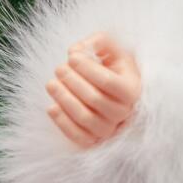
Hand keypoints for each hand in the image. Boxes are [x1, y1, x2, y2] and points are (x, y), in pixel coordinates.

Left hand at [45, 32, 140, 147]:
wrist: (113, 90)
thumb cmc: (111, 66)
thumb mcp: (111, 48)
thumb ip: (98, 41)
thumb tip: (77, 50)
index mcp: (132, 89)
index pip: (108, 82)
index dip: (87, 68)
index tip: (71, 56)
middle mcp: (124, 112)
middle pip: (94, 99)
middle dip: (72, 81)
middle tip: (59, 68)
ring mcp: (110, 129)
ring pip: (86, 118)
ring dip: (64, 99)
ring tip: (51, 83)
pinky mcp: (95, 140)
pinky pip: (79, 137)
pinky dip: (62, 123)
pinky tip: (51, 106)